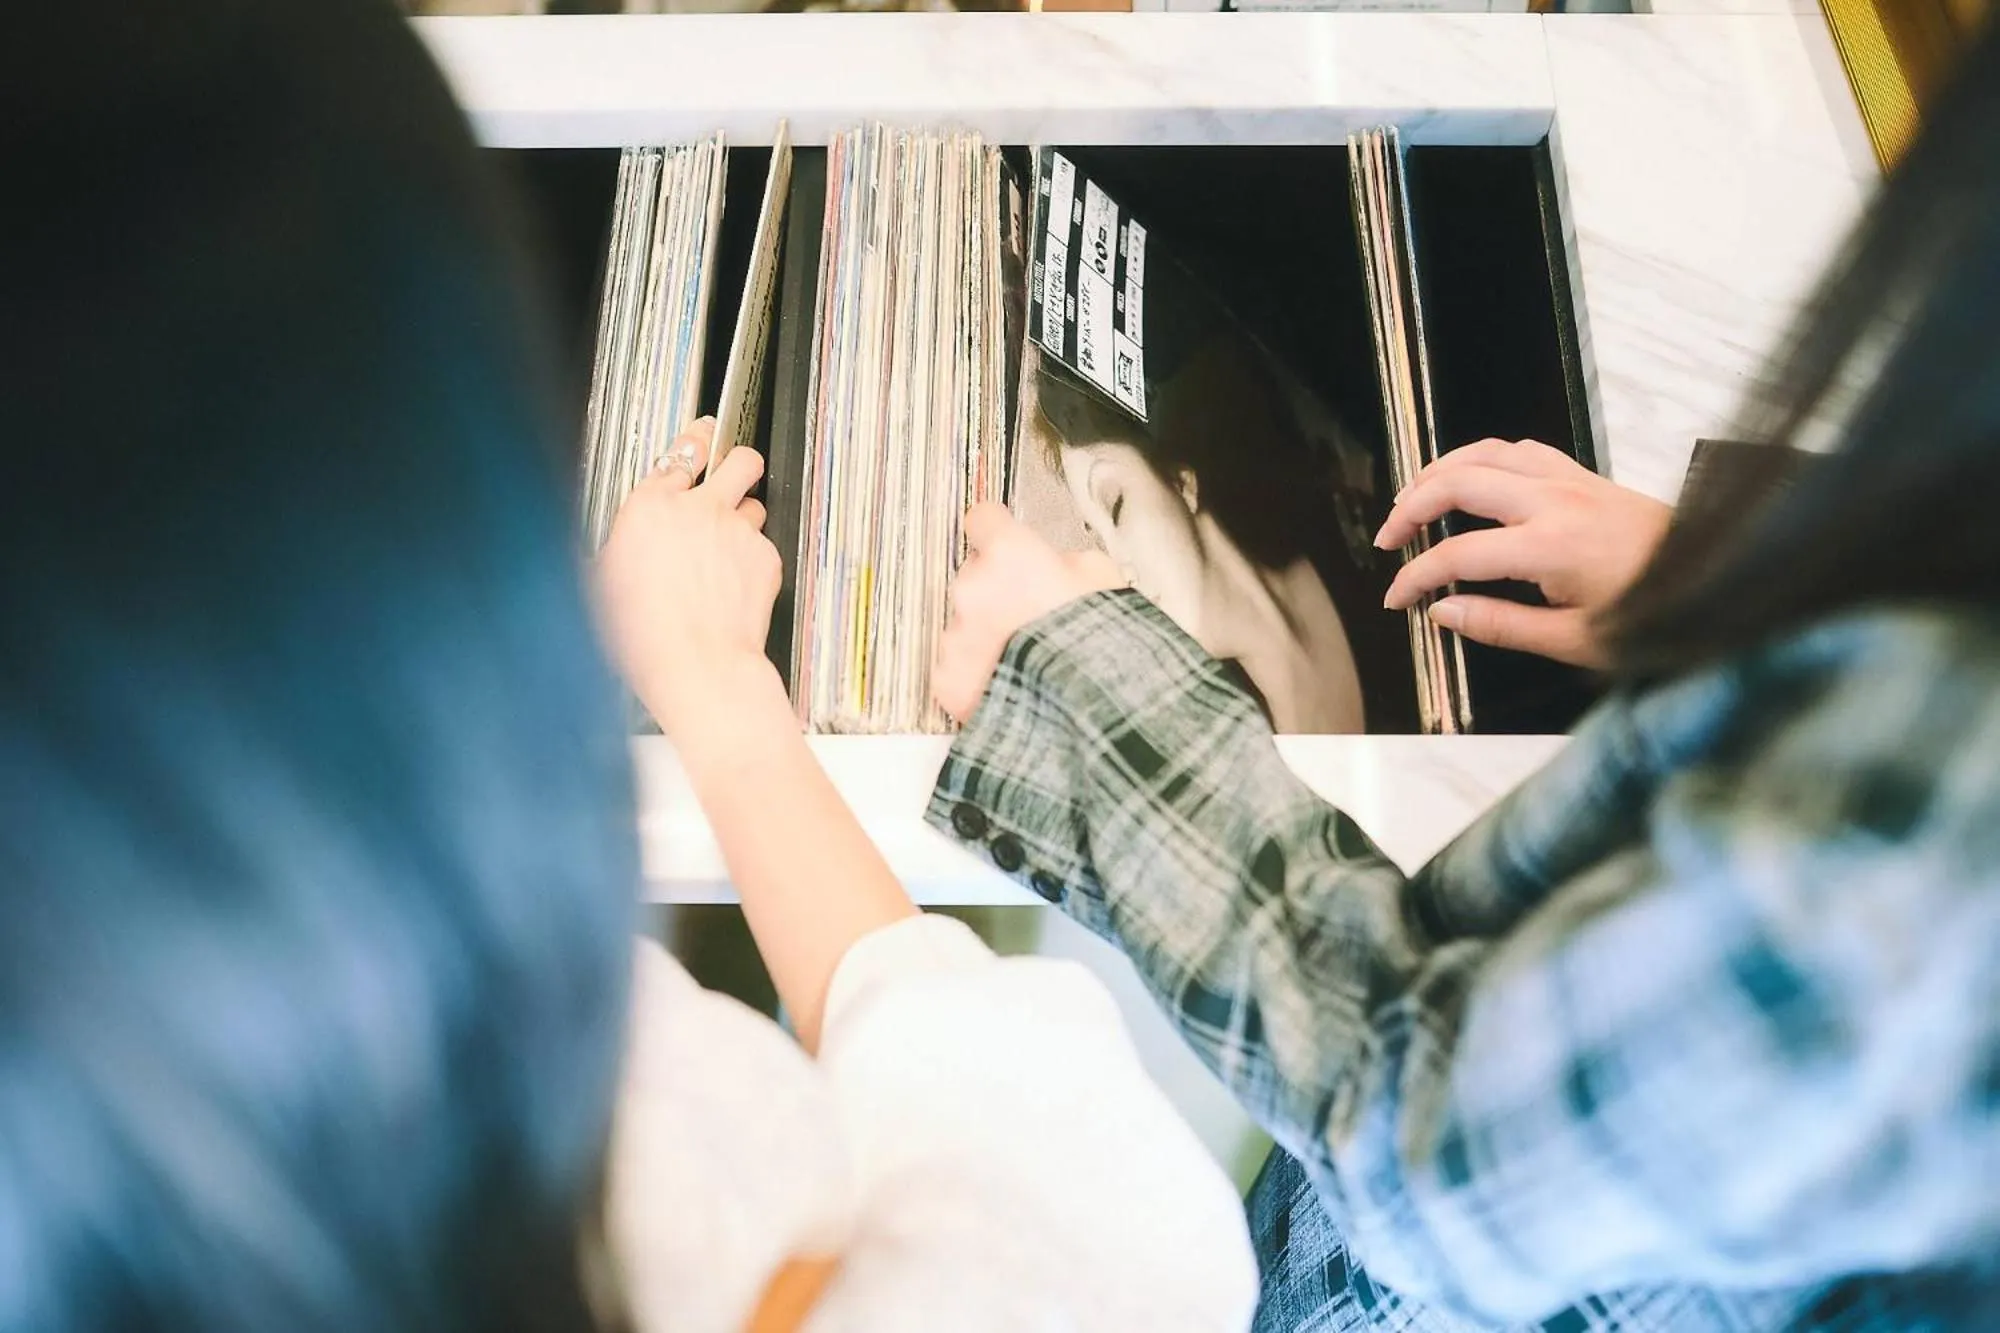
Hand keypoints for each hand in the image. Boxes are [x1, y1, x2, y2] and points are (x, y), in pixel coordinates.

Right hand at [597, 418, 783, 733]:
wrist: (696, 664)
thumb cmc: (644, 635)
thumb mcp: (600, 586)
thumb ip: (611, 554)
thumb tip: (601, 559)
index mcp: (651, 506)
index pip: (680, 451)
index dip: (696, 439)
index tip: (702, 434)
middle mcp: (699, 508)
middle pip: (738, 458)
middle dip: (739, 460)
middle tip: (737, 468)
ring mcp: (738, 530)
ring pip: (756, 503)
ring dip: (747, 517)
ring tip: (732, 546)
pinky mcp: (766, 557)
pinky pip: (766, 546)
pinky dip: (756, 561)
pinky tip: (738, 586)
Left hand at [933, 504, 1124, 724]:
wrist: (1089, 708)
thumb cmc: (1101, 640)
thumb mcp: (1102, 578)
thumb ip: (1066, 562)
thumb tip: (1056, 567)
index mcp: (1009, 553)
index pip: (982, 519)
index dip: (996, 531)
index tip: (1003, 541)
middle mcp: (972, 588)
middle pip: (973, 576)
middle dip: (996, 592)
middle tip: (1030, 616)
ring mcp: (955, 635)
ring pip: (963, 624)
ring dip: (984, 635)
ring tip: (1024, 660)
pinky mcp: (947, 680)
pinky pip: (955, 667)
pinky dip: (975, 675)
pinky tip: (1007, 685)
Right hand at [1373, 439, 1670, 667]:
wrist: (1716, 579)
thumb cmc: (1654, 614)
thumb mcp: (1575, 640)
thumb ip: (1502, 624)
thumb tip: (1444, 613)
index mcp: (1549, 547)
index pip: (1455, 555)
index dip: (1415, 578)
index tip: (1397, 599)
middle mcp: (1554, 501)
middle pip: (1459, 484)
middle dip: (1410, 508)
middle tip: (1389, 539)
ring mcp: (1570, 480)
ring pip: (1485, 453)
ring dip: (1439, 471)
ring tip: (1412, 498)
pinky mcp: (1583, 475)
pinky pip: (1519, 449)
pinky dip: (1482, 458)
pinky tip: (1470, 478)